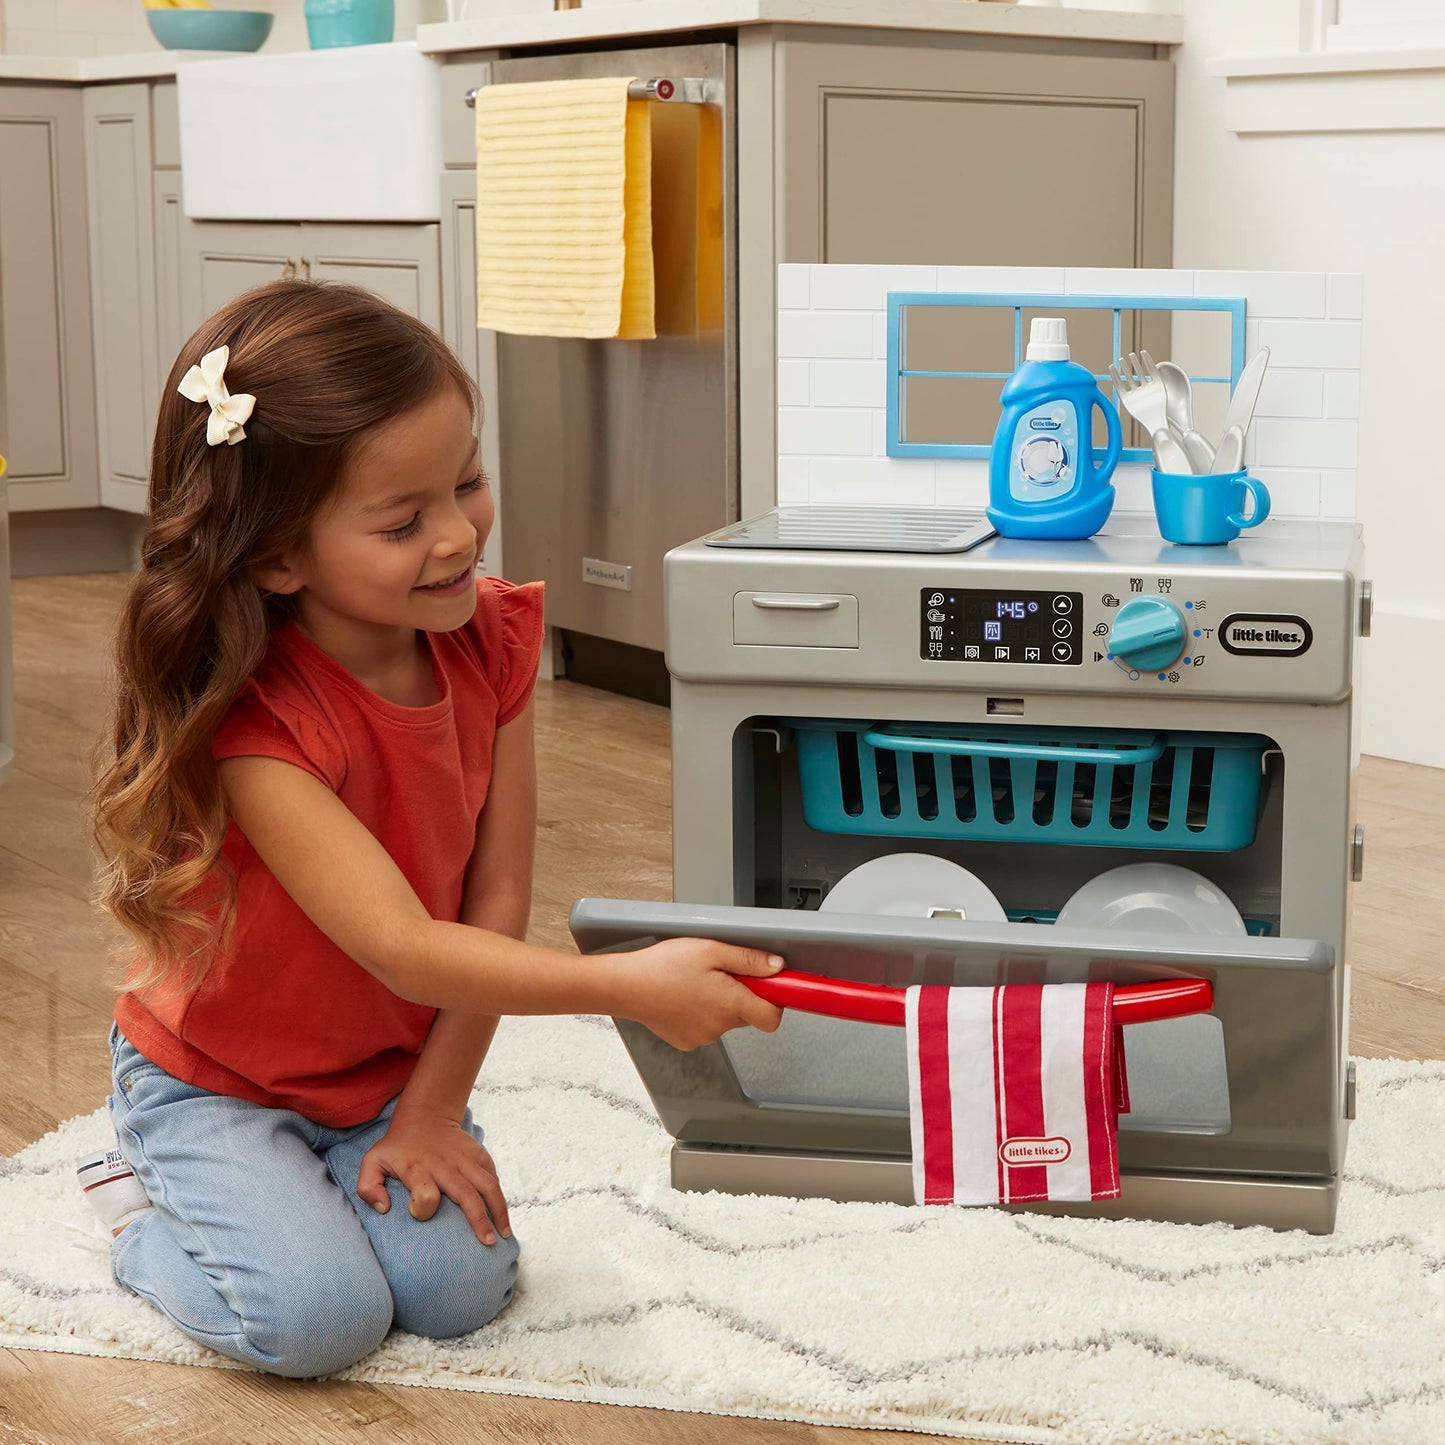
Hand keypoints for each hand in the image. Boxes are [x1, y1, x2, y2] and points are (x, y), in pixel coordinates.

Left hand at [357, 1105, 510, 1246]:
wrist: (424, 1115)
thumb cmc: (397, 1146)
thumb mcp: (372, 1162)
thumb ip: (369, 1187)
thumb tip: (384, 1209)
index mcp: (418, 1170)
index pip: (427, 1197)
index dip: (423, 1210)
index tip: (417, 1212)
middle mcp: (445, 1165)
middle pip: (467, 1195)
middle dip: (480, 1221)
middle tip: (488, 1244)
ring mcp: (464, 1158)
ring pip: (487, 1185)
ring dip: (498, 1210)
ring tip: (503, 1233)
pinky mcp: (477, 1152)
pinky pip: (491, 1174)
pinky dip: (498, 1192)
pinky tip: (501, 1211)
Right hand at [619, 938, 784, 1050]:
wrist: (625, 986)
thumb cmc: (662, 966)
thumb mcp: (710, 950)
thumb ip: (748, 959)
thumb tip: (777, 967)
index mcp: (730, 1003)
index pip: (773, 1017)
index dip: (775, 1000)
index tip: (772, 986)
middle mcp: (719, 1026)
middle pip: (749, 1014)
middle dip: (742, 994)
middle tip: (722, 973)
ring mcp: (702, 1037)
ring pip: (726, 1020)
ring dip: (720, 1003)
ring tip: (696, 982)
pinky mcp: (686, 1041)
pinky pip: (705, 1027)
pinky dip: (700, 1013)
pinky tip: (684, 996)